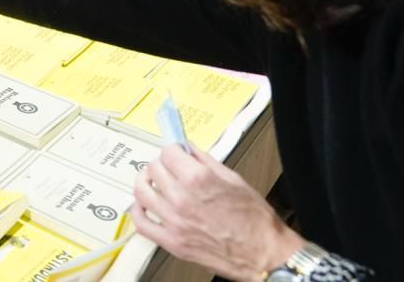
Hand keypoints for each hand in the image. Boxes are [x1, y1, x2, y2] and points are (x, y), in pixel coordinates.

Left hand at [133, 145, 305, 281]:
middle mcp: (182, 199)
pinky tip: (145, 205)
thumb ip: (205, 160)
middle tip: (170, 166)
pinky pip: (141, 222)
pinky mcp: (171, 242)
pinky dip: (138, 210)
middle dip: (162, 163)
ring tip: (154, 181)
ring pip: (141, 191)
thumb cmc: (255, 221)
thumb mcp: (233, 179)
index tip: (175, 152)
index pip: (168, 152)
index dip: (173, 149)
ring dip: (146, 182)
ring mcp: (174, 221)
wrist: (264, 255)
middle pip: (153, 168)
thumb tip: (188, 149)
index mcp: (198, 179)